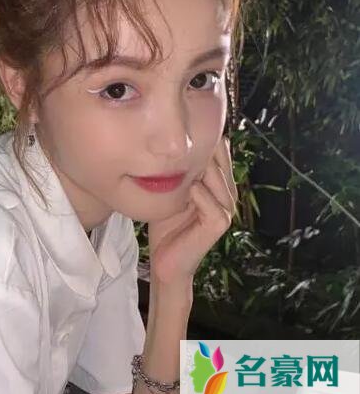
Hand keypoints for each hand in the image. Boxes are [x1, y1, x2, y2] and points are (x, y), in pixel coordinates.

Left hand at [148, 136, 237, 287]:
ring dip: (195, 170)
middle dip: (197, 151)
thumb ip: (177, 168)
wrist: (166, 259)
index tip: (178, 133)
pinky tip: (183, 191)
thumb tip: (166, 140)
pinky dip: (196, 194)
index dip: (201, 139)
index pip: (220, 149)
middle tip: (173, 149)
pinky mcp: (219, 223)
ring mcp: (226, 208)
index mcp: (220, 182)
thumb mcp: (171, 189)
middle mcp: (228, 192)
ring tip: (175, 168)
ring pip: (216, 176)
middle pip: (219, 158)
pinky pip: (209, 201)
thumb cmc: (166, 222)